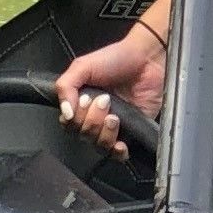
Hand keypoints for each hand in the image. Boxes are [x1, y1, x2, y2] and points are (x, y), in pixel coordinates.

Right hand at [53, 25, 165, 158]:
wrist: (148, 60)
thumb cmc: (117, 59)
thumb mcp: (82, 66)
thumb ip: (65, 87)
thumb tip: (65, 114)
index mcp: (80, 103)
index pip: (68, 124)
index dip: (74, 118)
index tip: (86, 99)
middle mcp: (94, 117)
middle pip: (82, 136)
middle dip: (92, 120)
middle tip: (105, 100)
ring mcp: (113, 127)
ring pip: (99, 146)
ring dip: (105, 133)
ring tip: (115, 115)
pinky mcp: (131, 133)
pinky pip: (118, 154)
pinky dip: (117, 152)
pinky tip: (120, 142)